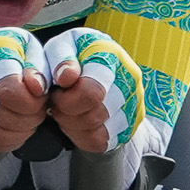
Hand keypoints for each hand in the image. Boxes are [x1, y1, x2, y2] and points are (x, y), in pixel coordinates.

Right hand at [0, 27, 49, 154]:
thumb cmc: (8, 51)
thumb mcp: (29, 47)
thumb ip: (37, 66)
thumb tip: (37, 88)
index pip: (8, 90)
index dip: (30, 100)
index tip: (40, 94)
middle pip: (3, 114)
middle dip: (30, 114)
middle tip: (37, 105)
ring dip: (20, 128)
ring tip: (27, 114)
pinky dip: (10, 138)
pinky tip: (16, 125)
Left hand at [42, 29, 145, 152]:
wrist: (95, 70)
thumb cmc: (73, 56)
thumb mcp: (60, 47)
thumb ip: (58, 57)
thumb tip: (67, 77)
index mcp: (111, 55)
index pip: (91, 92)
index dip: (66, 97)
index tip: (58, 87)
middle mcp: (129, 79)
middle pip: (93, 115)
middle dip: (66, 110)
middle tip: (57, 99)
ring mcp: (133, 104)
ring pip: (96, 131)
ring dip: (70, 123)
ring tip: (64, 108)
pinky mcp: (129, 125)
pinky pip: (98, 142)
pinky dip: (79, 135)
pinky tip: (74, 120)